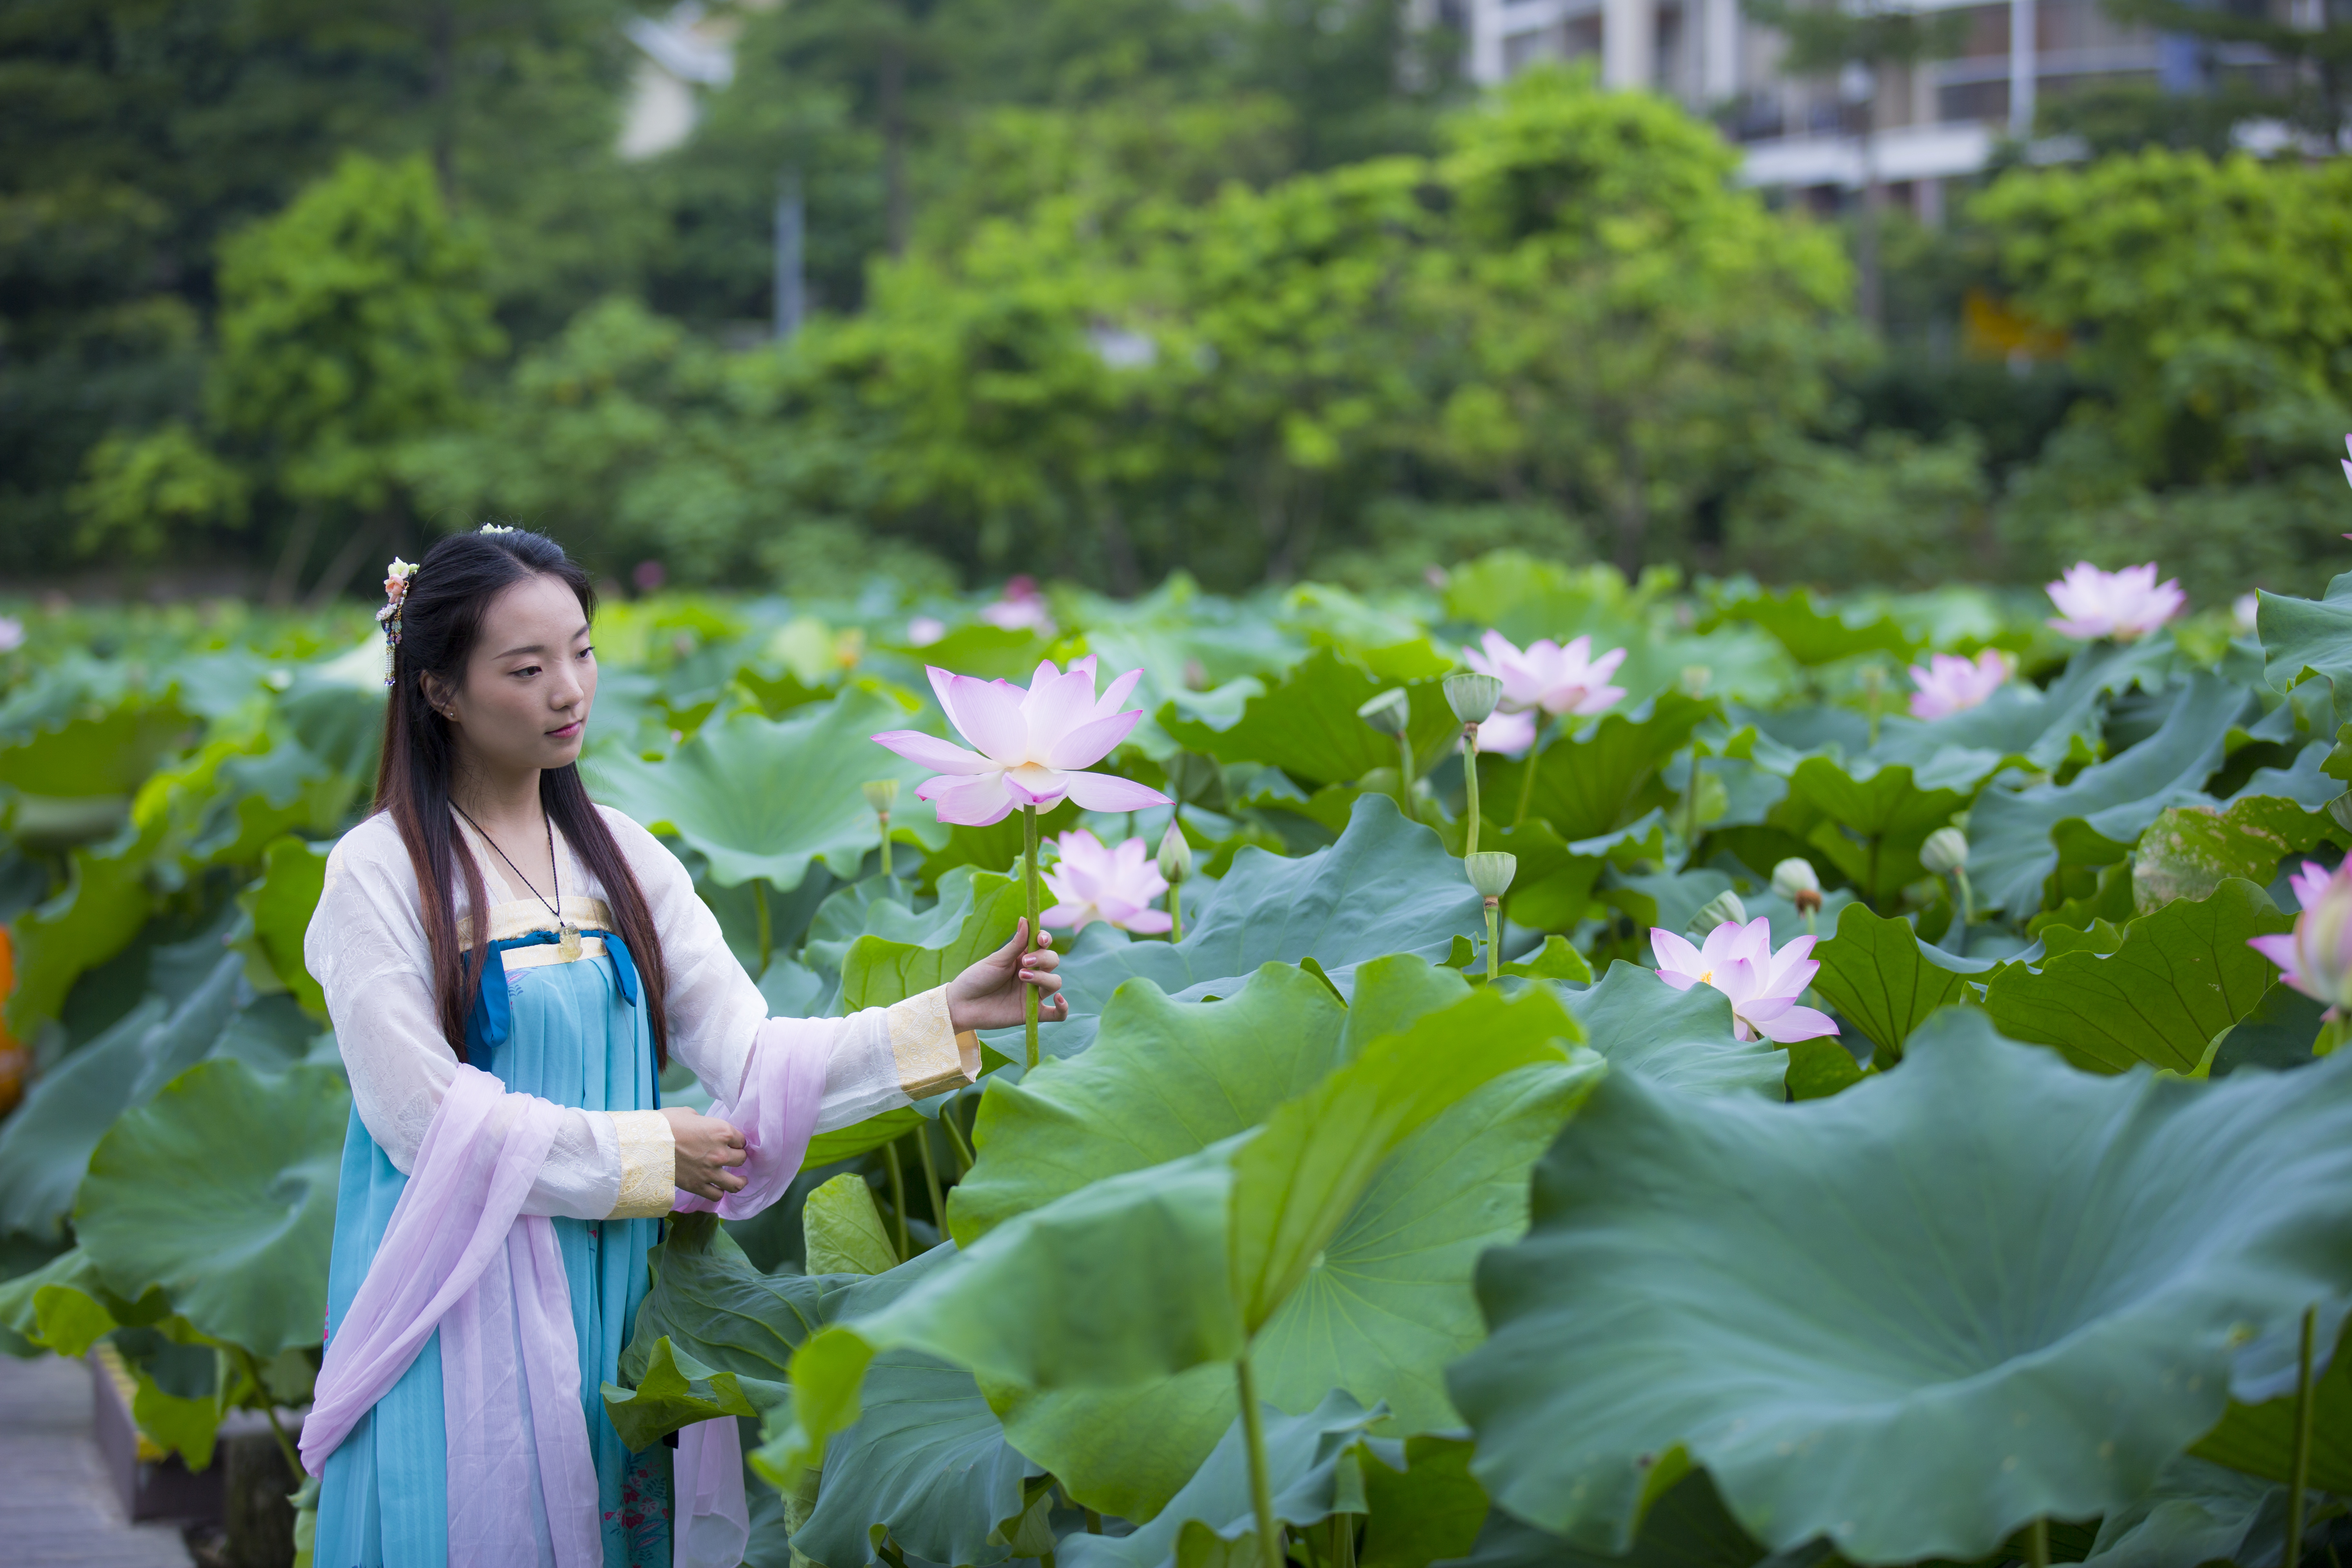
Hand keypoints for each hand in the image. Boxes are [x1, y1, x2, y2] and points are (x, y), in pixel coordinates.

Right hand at [662, 1106, 746, 1201]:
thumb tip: (703, 1126)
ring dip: (739, 1180)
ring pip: (735, 1183)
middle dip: (738, 1157)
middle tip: (734, 1157)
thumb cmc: (666, 1124)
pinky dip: (719, 1192)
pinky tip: (718, 1188)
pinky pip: (716, 1195)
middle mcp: (720, 1153)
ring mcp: (709, 1172)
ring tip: (740, 1179)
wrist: (646, 1143)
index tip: (733, 1143)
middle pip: (741, 1159)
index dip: (737, 1141)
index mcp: (722, 1131)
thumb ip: (703, 1122)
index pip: (741, 1140)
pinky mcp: (697, 1186)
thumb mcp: (689, 1114)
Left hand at [945, 918, 1066, 1031]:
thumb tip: (1025, 919)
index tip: (1040, 940)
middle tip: (1023, 963)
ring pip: (1055, 982)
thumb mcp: (996, 960)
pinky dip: (1063, 1008)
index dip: (1046, 940)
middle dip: (1043, 959)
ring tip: (1022, 977)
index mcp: (1023, 958)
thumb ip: (1015, 944)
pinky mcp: (1032, 1013)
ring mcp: (1033, 994)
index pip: (1044, 946)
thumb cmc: (976, 978)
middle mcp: (1032, 974)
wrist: (962, 1004)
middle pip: (1053, 962)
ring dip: (1043, 978)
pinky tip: (1059, 1000)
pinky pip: (1056, 1014)